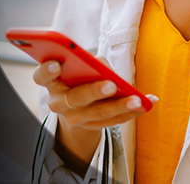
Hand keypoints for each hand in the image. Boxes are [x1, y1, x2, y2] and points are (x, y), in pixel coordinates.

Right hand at [33, 58, 152, 129]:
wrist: (76, 106)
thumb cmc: (78, 76)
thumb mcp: (79, 66)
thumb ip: (88, 63)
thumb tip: (103, 68)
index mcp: (51, 83)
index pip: (41, 77)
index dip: (47, 71)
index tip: (57, 64)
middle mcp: (58, 103)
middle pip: (75, 98)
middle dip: (94, 91)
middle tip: (111, 84)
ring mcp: (74, 118)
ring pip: (97, 114)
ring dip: (119, 106)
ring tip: (138, 99)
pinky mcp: (92, 127)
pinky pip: (113, 122)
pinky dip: (132, 113)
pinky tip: (148, 102)